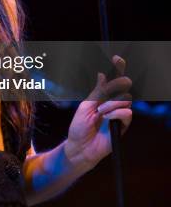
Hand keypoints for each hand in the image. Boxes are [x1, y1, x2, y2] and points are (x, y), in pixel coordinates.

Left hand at [64, 55, 132, 170]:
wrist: (80, 147)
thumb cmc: (79, 127)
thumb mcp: (86, 106)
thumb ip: (97, 91)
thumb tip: (102, 74)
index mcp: (102, 96)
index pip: (113, 80)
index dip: (117, 68)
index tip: (117, 58)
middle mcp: (112, 103)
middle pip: (124, 86)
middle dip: (117, 85)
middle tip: (108, 92)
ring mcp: (118, 113)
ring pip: (125, 99)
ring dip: (111, 104)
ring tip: (100, 112)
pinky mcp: (123, 125)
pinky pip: (127, 113)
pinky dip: (116, 113)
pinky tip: (106, 118)